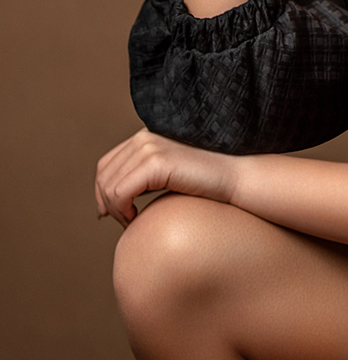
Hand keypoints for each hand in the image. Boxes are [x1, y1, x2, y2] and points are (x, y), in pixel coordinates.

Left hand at [94, 128, 241, 227]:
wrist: (233, 178)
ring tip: (133, 222)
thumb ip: (143, 178)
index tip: (110, 214)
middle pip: (103, 176)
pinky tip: (137, 218)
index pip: (105, 164)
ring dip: (117, 211)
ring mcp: (149, 147)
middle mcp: (144, 137)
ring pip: (109, 187)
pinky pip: (120, 192)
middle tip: (126, 223)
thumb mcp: (168, 175)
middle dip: (108, 204)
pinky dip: (123, 210)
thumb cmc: (204, 183)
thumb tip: (108, 204)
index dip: (102, 192)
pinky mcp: (156, 162)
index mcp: (145, 136)